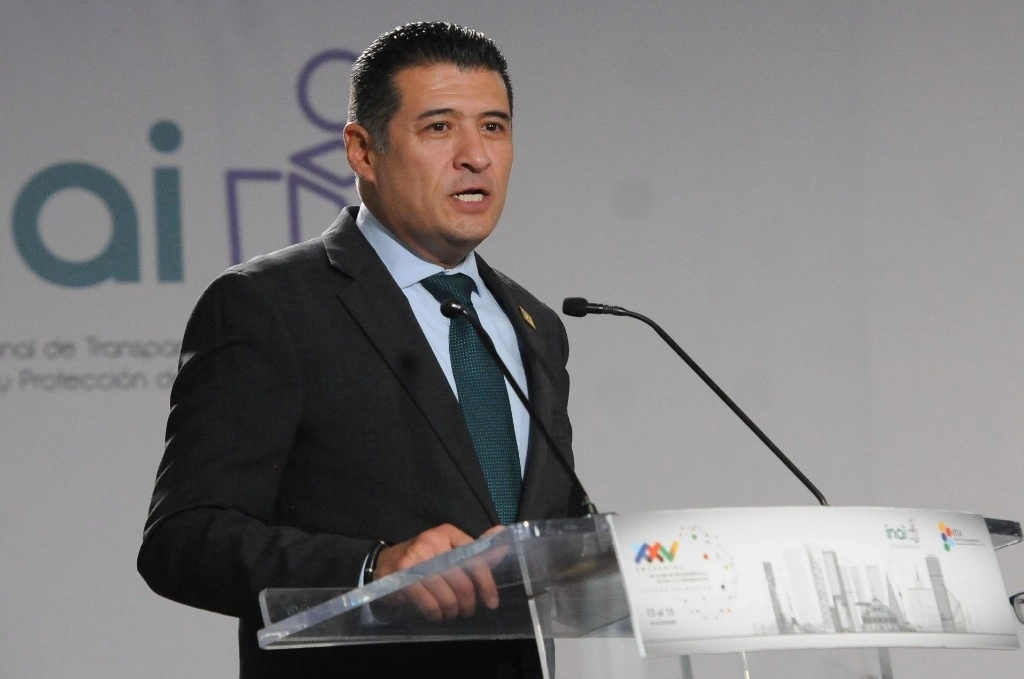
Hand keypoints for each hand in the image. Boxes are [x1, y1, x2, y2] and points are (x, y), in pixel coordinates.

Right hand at [374, 524, 505, 621]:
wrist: (385, 563)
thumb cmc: (424, 559)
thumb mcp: (449, 550)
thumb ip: (476, 549)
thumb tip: (502, 533)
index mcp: (448, 533)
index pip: (476, 559)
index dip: (486, 583)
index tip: (492, 602)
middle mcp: (432, 541)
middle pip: (462, 581)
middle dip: (468, 602)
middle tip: (466, 610)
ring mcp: (416, 558)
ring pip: (447, 596)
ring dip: (451, 610)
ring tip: (450, 612)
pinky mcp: (403, 576)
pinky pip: (429, 603)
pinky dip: (435, 613)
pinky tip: (435, 614)